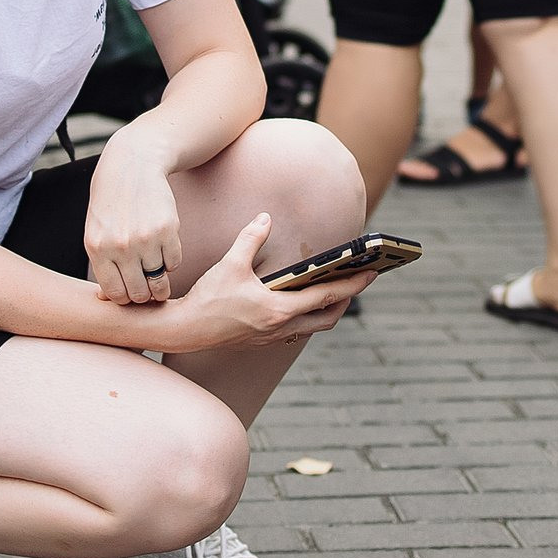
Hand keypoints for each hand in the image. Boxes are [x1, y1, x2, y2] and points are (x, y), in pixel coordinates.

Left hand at [83, 129, 185, 304]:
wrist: (133, 163)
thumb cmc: (112, 201)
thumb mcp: (97, 230)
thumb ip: (102, 263)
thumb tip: (110, 300)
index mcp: (97, 248)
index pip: (115, 294)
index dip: (125, 299)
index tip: (131, 292)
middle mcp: (121, 246)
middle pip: (139, 293)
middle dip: (145, 295)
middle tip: (147, 286)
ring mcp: (146, 239)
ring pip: (159, 281)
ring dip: (160, 279)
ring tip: (156, 268)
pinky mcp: (168, 230)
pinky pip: (174, 262)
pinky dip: (171, 260)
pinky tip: (163, 245)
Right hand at [160, 215, 374, 352]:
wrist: (184, 330)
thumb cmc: (207, 299)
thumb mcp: (230, 264)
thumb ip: (251, 238)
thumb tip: (265, 218)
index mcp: (279, 309)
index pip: (327, 295)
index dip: (354, 284)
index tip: (373, 273)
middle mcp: (281, 327)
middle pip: (328, 318)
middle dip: (346, 300)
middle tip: (358, 281)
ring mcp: (272, 337)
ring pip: (313, 327)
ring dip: (328, 310)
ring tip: (335, 291)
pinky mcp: (262, 340)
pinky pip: (296, 330)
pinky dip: (307, 317)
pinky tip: (302, 303)